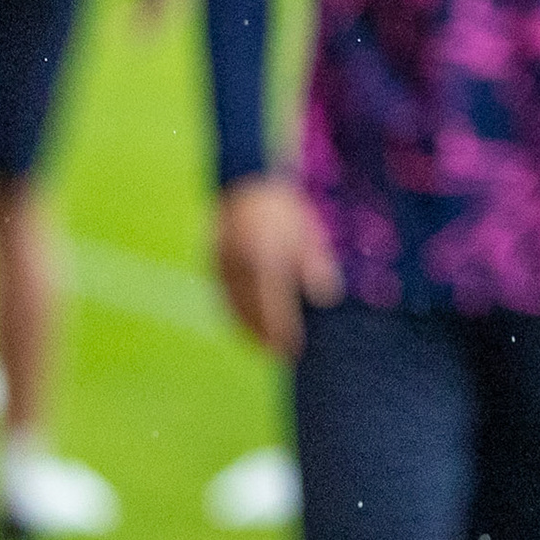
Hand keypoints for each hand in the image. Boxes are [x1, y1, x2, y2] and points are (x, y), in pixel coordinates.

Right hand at [214, 175, 342, 357]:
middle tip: (280, 356)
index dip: (282, 328)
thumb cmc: (285, 209)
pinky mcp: (213, 262)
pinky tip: (244, 329)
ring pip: (233, 304)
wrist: (245, 184)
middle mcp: (240, 260)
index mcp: (265, 252)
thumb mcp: (308, 231)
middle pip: (251, 307)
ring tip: (263, 349)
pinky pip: (223, 295)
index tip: (293, 348)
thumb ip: (316, 263)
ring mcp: (222, 262)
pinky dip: (233, 315)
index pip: (274, 301)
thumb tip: (327, 295)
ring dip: (247, 329)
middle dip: (266, 334)